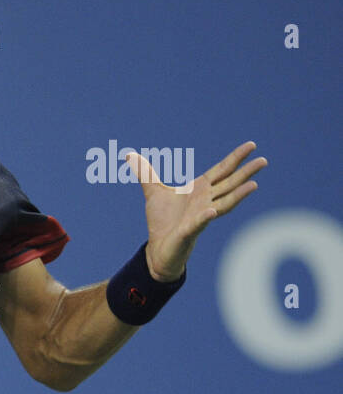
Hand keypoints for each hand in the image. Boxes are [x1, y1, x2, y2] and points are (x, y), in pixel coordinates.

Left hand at [125, 141, 265, 281]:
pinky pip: (199, 223)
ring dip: (239, 195)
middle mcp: (205, 201)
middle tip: (264, 160)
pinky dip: (206, 217)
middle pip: (229, 184)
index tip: (252, 145)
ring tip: (254, 184)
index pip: (222, 170)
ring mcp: (201, 216)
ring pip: (224, 204)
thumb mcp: (153, 192)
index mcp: (199, 190)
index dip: (235, 158)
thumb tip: (130, 155)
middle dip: (246, 172)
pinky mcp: (190, 231)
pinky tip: (212, 211)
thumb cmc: (162, 221)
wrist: (158, 248)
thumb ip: (145, 173)